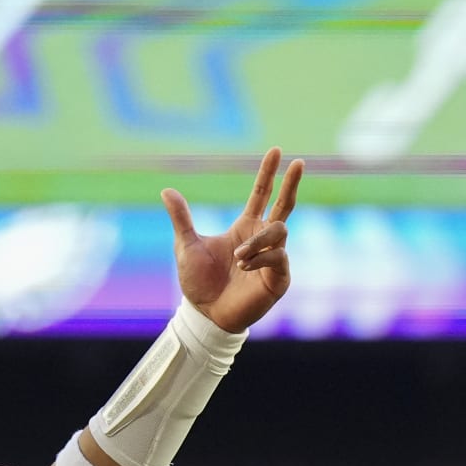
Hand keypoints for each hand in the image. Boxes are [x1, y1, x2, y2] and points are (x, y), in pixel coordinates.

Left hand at [162, 147, 304, 333]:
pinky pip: (279, 257)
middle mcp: (263, 239)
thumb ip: (181, 218)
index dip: (268, 173)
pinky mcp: (279, 278)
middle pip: (285, 205)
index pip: (261, 194)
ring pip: (279, 232)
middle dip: (292, 183)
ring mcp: (274, 258)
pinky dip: (261, 257)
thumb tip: (166, 190)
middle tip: (299, 163)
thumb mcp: (186, 245)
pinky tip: (244, 265)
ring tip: (238, 257)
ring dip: (258, 241)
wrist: (204, 314)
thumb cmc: (198, 283)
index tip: (276, 151)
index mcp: (245, 227)